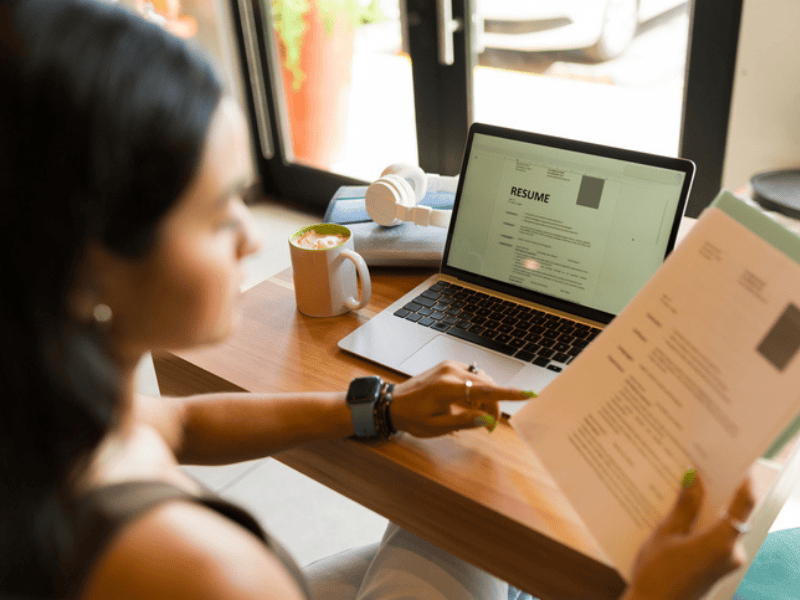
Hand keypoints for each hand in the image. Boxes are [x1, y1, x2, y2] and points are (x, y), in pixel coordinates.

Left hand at [390, 360, 531, 437]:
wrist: (392, 403)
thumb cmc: (412, 418)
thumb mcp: (437, 427)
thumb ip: (464, 422)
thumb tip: (488, 419)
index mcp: (447, 388)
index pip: (485, 390)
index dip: (509, 394)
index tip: (528, 395)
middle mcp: (450, 372)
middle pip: (487, 386)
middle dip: (494, 405)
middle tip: (489, 427)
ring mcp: (448, 366)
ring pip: (481, 380)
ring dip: (485, 397)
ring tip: (475, 415)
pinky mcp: (447, 366)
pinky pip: (471, 376)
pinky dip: (475, 390)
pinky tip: (467, 403)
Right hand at [622, 473, 755, 599]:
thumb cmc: (656, 574)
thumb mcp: (666, 534)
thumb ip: (685, 506)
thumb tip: (694, 479)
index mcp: (722, 542)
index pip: (744, 504)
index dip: (745, 479)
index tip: (740, 460)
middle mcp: (731, 552)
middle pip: (733, 512)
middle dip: (719, 490)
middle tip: (704, 466)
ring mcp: (727, 561)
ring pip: (724, 523)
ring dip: (709, 505)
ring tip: (690, 485)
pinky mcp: (718, 566)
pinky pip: (717, 535)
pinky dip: (705, 521)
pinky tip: (685, 511)